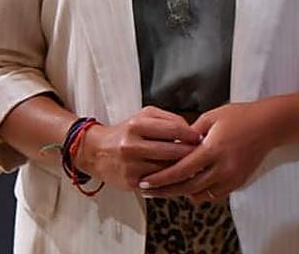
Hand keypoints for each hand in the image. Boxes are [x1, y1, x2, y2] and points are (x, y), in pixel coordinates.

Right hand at [75, 107, 201, 190]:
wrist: (95, 151)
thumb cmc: (124, 132)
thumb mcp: (142, 116)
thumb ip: (167, 119)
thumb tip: (191, 130)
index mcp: (136, 125)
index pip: (174, 129)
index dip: (191, 135)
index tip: (200, 138)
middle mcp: (132, 144)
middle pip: (174, 151)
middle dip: (191, 154)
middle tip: (203, 154)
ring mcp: (132, 165)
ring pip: (169, 169)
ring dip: (184, 169)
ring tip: (192, 166)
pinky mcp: (132, 181)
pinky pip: (160, 183)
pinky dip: (171, 180)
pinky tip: (177, 176)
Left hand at [138, 101, 280, 201]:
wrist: (268, 125)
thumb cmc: (238, 116)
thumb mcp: (210, 117)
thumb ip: (189, 132)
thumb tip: (171, 142)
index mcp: (213, 149)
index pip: (181, 169)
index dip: (161, 178)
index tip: (146, 181)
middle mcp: (223, 167)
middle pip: (188, 187)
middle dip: (165, 190)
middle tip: (148, 191)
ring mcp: (232, 177)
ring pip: (201, 194)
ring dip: (181, 194)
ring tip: (162, 191)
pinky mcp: (238, 181)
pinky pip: (214, 194)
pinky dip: (198, 194)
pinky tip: (186, 189)